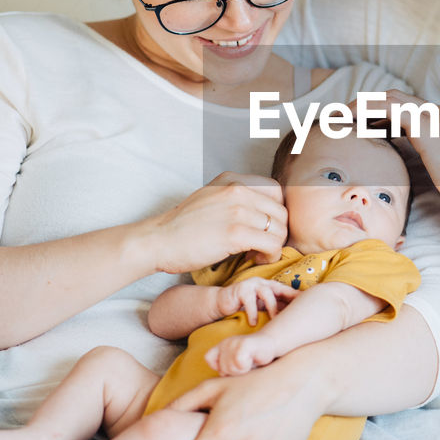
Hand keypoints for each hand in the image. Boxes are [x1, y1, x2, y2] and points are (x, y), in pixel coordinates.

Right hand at [143, 173, 287, 274]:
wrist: (158, 241)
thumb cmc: (182, 228)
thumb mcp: (210, 199)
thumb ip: (235, 200)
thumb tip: (263, 214)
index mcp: (232, 180)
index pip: (276, 190)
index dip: (276, 212)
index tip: (265, 228)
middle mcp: (237, 190)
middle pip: (281, 211)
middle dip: (278, 232)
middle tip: (263, 246)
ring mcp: (236, 210)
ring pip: (280, 229)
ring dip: (275, 246)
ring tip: (258, 254)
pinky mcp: (235, 233)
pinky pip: (272, 244)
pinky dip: (270, 256)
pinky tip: (254, 259)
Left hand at [206, 332, 277, 375]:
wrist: (271, 345)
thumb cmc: (254, 359)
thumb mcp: (236, 366)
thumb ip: (226, 371)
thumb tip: (217, 385)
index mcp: (221, 346)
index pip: (209, 358)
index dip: (221, 367)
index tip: (236, 365)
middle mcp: (226, 342)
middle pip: (223, 369)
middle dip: (236, 372)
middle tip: (247, 363)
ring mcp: (234, 342)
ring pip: (231, 368)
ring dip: (243, 370)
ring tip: (250, 361)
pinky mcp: (243, 344)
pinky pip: (239, 363)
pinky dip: (247, 366)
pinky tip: (254, 359)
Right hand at [217, 277, 299, 325]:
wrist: (221, 303)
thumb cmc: (244, 307)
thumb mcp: (261, 307)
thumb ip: (274, 309)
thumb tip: (293, 320)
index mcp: (270, 287)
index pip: (287, 291)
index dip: (297, 297)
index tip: (310, 305)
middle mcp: (263, 283)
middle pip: (280, 291)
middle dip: (288, 303)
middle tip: (293, 317)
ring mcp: (251, 284)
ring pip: (267, 294)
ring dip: (272, 308)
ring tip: (274, 321)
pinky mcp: (240, 290)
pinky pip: (250, 301)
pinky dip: (253, 313)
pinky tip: (253, 324)